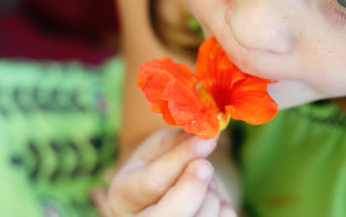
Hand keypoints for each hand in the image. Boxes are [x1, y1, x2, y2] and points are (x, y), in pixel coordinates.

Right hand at [103, 128, 236, 215]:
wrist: (169, 193)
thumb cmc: (162, 164)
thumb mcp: (161, 146)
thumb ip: (179, 140)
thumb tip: (206, 136)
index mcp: (122, 195)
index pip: (152, 183)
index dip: (182, 159)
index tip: (206, 141)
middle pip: (170, 216)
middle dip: (194, 188)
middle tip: (205, 166)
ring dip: (212, 194)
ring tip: (205, 183)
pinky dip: (223, 207)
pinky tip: (210, 200)